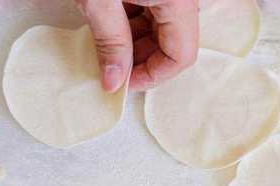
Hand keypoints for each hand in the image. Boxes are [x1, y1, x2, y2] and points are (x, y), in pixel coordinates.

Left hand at [76, 0, 198, 91]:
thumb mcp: (99, 1)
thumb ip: (110, 40)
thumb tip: (114, 81)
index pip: (180, 55)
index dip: (151, 75)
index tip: (124, 83)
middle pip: (172, 42)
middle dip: (140, 59)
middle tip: (109, 66)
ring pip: (162, 27)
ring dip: (134, 41)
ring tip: (104, 41)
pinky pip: (154, 9)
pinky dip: (131, 21)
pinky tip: (108, 20)